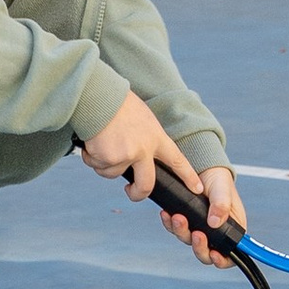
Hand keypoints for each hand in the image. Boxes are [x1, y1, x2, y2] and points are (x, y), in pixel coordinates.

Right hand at [77, 95, 237, 255]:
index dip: (188, 176)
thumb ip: (145, 139)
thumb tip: (137, 159)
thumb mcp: (142, 118)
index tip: (197, 188)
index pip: (177, 160)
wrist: (98, 96)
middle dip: (137, 193)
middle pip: (146, 184)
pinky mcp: (108, 159)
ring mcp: (126, 156)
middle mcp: (143, 150)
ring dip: (103, 162)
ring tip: (101, 140)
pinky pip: (97, 166)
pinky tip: (92, 140)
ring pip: (113, 173)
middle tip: (131, 190)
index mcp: (156, 137)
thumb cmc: (117, 103)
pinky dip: (91, 157)